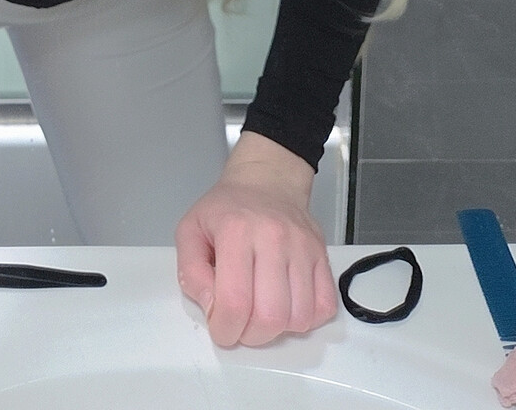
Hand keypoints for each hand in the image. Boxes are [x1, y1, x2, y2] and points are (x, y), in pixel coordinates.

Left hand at [175, 135, 339, 347]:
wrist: (266, 180)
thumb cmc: (226, 209)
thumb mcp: (190, 230)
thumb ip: (190, 272)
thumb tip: (211, 308)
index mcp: (236, 232)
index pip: (235, 301)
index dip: (225, 329)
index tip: (220, 327)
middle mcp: (274, 238)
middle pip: (270, 317)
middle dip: (251, 335)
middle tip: (241, 324)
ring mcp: (303, 248)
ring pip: (300, 318)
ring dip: (278, 330)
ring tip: (262, 313)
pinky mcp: (323, 255)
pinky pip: (324, 307)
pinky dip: (306, 319)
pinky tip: (286, 305)